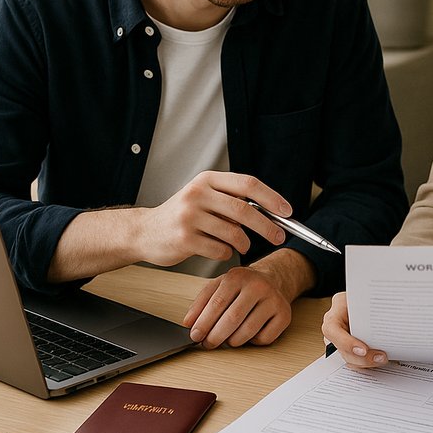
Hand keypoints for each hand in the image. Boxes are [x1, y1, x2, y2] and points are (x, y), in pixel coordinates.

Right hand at [137, 171, 289, 266]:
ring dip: (244, 243)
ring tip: (241, 245)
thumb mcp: (205, 198)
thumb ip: (232, 201)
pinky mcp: (184, 238)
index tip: (287, 211)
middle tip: (279, 237)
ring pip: (233, 233)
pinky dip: (226, 253)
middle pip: (244, 210)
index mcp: (208, 180)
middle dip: (267, 226)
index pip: (248, 184)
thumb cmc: (182, 215)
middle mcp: (198, 193)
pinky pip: (220, 249)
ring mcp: (189, 216)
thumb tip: (272, 212)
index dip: (271, 198)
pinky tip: (218, 249)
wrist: (145, 232)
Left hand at [181, 249, 315, 347]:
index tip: (195, 336)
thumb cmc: (242, 286)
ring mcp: (274, 300)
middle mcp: (258, 286)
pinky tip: (248, 334)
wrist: (273, 279)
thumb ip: (201, 302)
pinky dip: (252, 342)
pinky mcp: (285, 315)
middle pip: (233, 319)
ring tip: (226, 339)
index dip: (203, 323)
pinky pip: (264, 338)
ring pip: (248, 331)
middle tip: (207, 344)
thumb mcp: (219, 286)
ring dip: (232, 341)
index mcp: (238, 276)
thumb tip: (188, 323)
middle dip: (215, 336)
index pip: (217, 303)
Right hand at [321, 292, 387, 367]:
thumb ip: (368, 306)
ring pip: (349, 359)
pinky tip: (379, 361)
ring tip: (383, 359)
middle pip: (342, 350)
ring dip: (366, 363)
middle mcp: (334, 330)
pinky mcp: (348, 350)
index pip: (332, 330)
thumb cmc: (362, 298)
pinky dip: (367, 364)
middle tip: (380, 357)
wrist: (363, 301)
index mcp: (334, 314)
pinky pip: (355, 361)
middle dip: (362, 358)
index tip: (363, 350)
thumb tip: (386, 313)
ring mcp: (339, 341)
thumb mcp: (362, 297)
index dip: (346, 342)